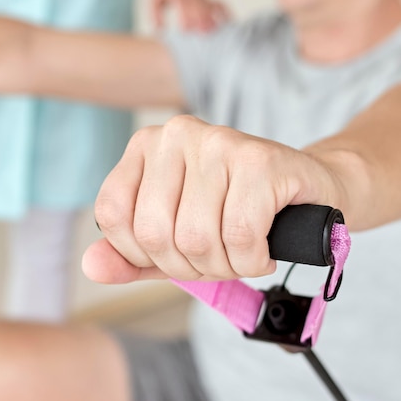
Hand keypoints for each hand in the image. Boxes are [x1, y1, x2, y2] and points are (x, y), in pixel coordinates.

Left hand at [83, 116, 337, 283]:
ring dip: (225, 266)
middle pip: (156, 234)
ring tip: (244, 253)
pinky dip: (253, 260)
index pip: (113, 216)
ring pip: (197, 239)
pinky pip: (240, 236)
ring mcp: (219, 141)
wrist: (310, 194)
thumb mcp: (176, 237)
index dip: (145, 255)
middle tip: (220, 259)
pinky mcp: (259, 159)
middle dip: (190, 266)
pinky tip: (264, 250)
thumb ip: (131, 254)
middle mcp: (178, 133)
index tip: (179, 256)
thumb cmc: (240, 214)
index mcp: (147, 145)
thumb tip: (91, 266)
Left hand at [150, 0, 229, 31]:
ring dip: (214, 18)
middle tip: (204, 35)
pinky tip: (229, 24)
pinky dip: (225, 12)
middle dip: (202, 20)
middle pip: (199, 6)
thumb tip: (160, 29)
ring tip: (216, 32)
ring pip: (210, 5)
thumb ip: (154, 13)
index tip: (185, 30)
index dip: (185, 16)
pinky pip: (219, 3)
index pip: (183, 3)